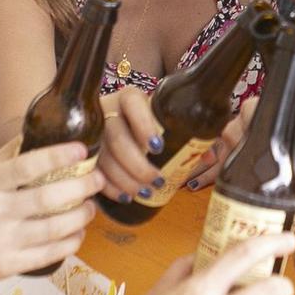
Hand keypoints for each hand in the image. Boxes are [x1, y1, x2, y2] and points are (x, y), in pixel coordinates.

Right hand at [0, 139, 101, 294]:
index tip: (81, 151)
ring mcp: (1, 242)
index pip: (26, 167)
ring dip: (80, 216)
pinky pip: (49, 254)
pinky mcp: (8, 265)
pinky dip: (70, 242)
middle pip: (47, 199)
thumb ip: (7, 158)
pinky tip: (77, 232)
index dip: (57, 157)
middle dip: (80, 187)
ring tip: (90, 206)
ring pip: (54, 229)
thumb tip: (36, 130)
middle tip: (97, 179)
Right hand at [95, 88, 238, 204]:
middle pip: (117, 137)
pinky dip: (109, 187)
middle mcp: (108, 111)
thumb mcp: (166, 122)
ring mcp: (93, 131)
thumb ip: (189, 135)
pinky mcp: (85, 151)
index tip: (158, 147)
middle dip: (137, 164)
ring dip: (124, 179)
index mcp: (130, 98)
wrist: (116, 125)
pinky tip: (124, 196)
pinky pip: (92, 170)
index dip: (144, 125)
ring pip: (104, 157)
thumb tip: (209, 156)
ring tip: (142, 193)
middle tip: (156, 181)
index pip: (133, 103)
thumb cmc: (150, 124)